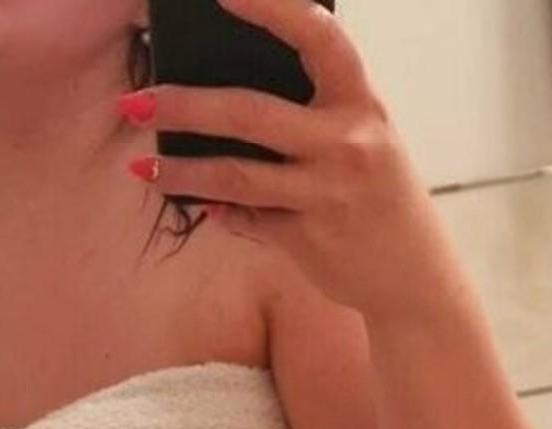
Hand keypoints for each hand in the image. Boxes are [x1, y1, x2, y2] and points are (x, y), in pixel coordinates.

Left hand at [121, 0, 459, 322]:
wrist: (415, 278)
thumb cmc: (379, 196)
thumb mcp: (363, 139)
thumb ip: (314, 113)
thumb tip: (228, 94)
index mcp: (360, 102)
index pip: (315, 36)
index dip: (269, 7)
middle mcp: (347, 143)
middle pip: (249, 114)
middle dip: (183, 106)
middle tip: (136, 102)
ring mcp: (326, 195)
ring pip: (236, 177)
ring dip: (182, 172)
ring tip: (142, 168)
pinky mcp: (309, 241)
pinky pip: (249, 219)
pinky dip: (218, 210)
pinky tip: (197, 202)